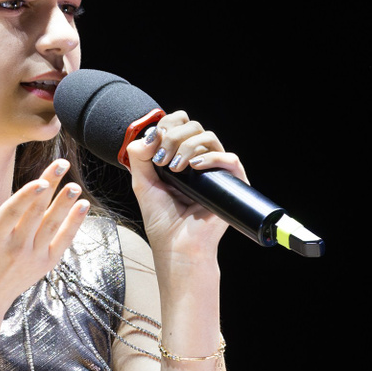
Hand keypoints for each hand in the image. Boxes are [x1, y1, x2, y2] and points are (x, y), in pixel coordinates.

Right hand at [0, 160, 89, 318]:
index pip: (12, 214)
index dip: (27, 197)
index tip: (40, 181)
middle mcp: (14, 248)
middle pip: (35, 213)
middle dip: (50, 188)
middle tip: (61, 164)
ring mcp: (32, 257)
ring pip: (51, 225)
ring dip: (64, 204)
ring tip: (75, 185)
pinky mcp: (44, 264)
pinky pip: (63, 241)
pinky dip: (74, 224)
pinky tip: (83, 206)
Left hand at [126, 112, 249, 260]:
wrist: (176, 246)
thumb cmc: (162, 219)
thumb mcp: (142, 183)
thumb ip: (139, 157)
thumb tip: (149, 134)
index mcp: (180, 157)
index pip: (180, 124)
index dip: (167, 125)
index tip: (154, 143)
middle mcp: (199, 160)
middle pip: (194, 126)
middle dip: (173, 137)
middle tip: (162, 161)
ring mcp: (216, 171)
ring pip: (210, 137)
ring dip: (189, 146)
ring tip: (175, 168)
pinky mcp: (232, 184)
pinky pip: (230, 159)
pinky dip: (212, 157)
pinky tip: (194, 167)